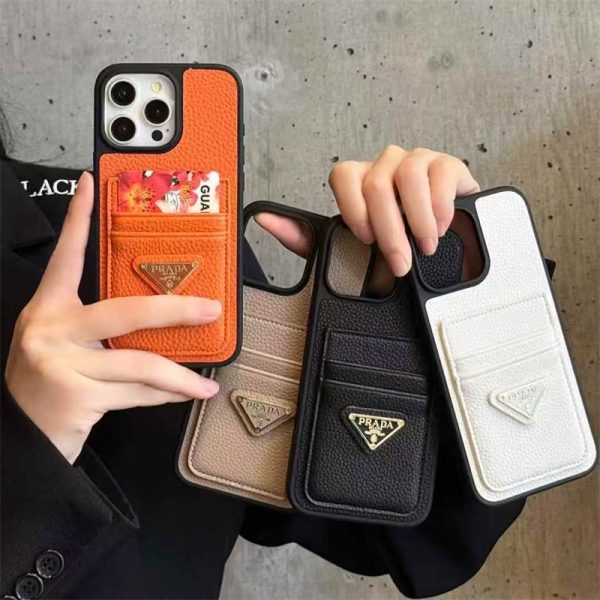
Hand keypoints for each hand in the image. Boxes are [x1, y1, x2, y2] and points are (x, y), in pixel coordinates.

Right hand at [5, 172, 220, 463]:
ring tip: (204, 383)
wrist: (20, 436)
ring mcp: (60, 362)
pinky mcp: (74, 394)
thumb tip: (162, 322)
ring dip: (179, 375)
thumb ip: (102, 329)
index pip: (66, 257)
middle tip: (210, 310)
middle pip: (123, 311)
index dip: (78, 219)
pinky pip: (134, 391)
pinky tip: (182, 394)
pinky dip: (162, 395)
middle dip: (174, 311)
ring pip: (137, 362)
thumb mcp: (65, 346)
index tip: (90, 185)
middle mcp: (50, 329)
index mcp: (49, 309)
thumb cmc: (50, 385)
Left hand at [256, 146, 478, 275]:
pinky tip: (440, 227)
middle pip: (377, 182)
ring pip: (408, 174)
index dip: (353, 208)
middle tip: (399, 263)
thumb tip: (262, 219)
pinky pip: (440, 173)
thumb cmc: (392, 246)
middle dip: (389, 232)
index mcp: (359, 181)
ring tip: (423, 246)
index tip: (365, 240)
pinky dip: (440, 207)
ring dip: (415, 220)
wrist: (442, 250)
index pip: (342, 173)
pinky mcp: (447, 165)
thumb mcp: (346, 249)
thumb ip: (305, 237)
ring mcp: (416, 161)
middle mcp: (385, 166)